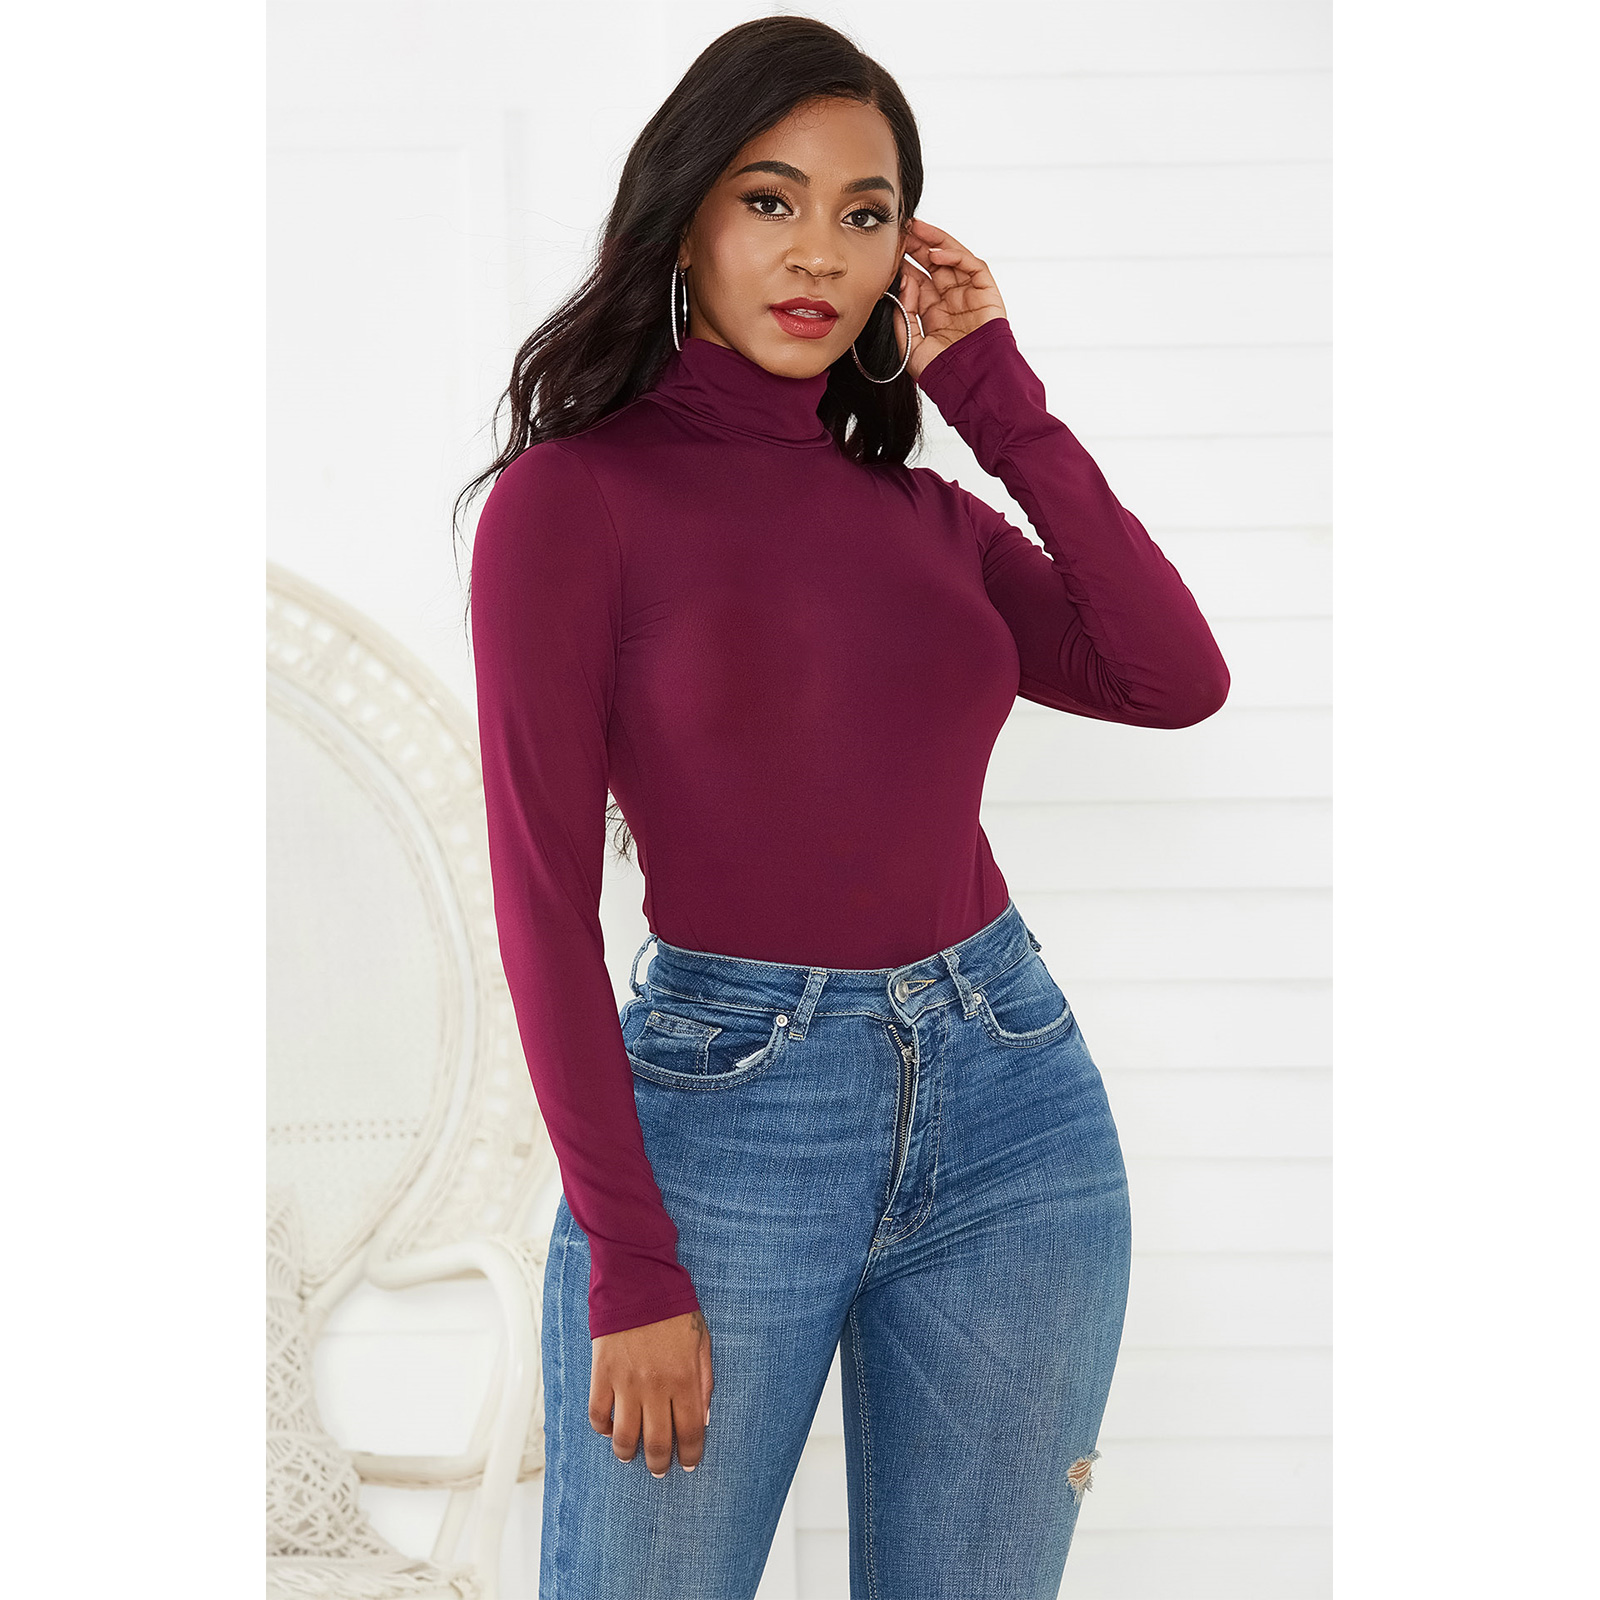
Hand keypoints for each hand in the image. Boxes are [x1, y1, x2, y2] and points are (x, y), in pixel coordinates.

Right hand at [590, 1307, 713, 1476]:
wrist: (637, 1280)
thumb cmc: (674, 1309)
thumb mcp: (701, 1341)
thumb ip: (704, 1381)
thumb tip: (703, 1418)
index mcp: (684, 1378)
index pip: (690, 1432)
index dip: (691, 1454)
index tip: (689, 1463)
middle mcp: (655, 1387)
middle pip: (657, 1442)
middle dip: (660, 1464)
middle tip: (660, 1469)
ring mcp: (625, 1383)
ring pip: (624, 1438)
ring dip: (628, 1454)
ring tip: (632, 1457)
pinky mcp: (602, 1374)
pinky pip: (598, 1415)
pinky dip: (603, 1429)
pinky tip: (610, 1430)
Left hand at [892, 216, 1008, 382]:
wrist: (968, 383)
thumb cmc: (942, 372)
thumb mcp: (910, 346)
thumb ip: (902, 317)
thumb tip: (900, 285)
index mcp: (933, 314)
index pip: (918, 280)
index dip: (904, 264)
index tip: (889, 250)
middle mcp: (951, 301)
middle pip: (933, 265)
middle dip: (917, 246)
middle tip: (900, 229)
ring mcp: (969, 296)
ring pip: (952, 259)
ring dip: (934, 242)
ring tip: (915, 229)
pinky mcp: (986, 293)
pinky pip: (972, 266)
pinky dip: (955, 256)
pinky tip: (935, 254)